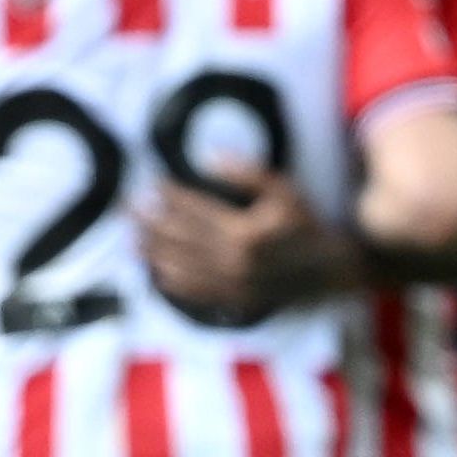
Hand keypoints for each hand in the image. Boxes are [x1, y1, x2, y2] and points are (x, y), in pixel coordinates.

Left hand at [140, 171, 350, 325]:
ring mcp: (230, 285)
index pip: (194, 210)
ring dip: (151, 251)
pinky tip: (155, 268)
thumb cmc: (306, 223)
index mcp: (244, 232)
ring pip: (178, 267)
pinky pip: (192, 292)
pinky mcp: (232, 300)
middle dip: (148, 221)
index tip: (152, 182)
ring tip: (132, 236)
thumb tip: (207, 156)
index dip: (169, 195)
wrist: (330, 268)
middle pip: (178, 239)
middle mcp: (233, 262)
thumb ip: (246, 172)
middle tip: (125, 207)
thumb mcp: (284, 189)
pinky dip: (169, 280)